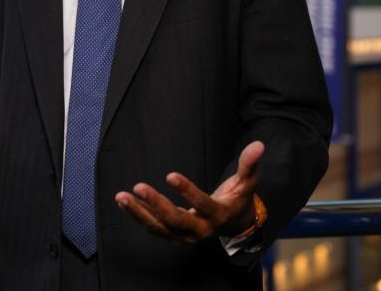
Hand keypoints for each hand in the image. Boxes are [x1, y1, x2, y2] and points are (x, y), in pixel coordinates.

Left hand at [114, 141, 264, 244]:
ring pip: (160, 227)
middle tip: (138, 186)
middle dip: (156, 204)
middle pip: (176, 220)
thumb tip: (259, 145)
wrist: (233, 224)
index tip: (170, 175)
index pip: (203, 204)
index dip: (187, 191)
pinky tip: (125, 202)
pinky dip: (139, 216)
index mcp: (218, 215)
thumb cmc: (238, 198)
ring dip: (139, 213)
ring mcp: (186, 236)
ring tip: (121, 196)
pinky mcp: (174, 236)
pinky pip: (154, 228)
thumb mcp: (247, 182)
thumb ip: (249, 164)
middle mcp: (201, 230)